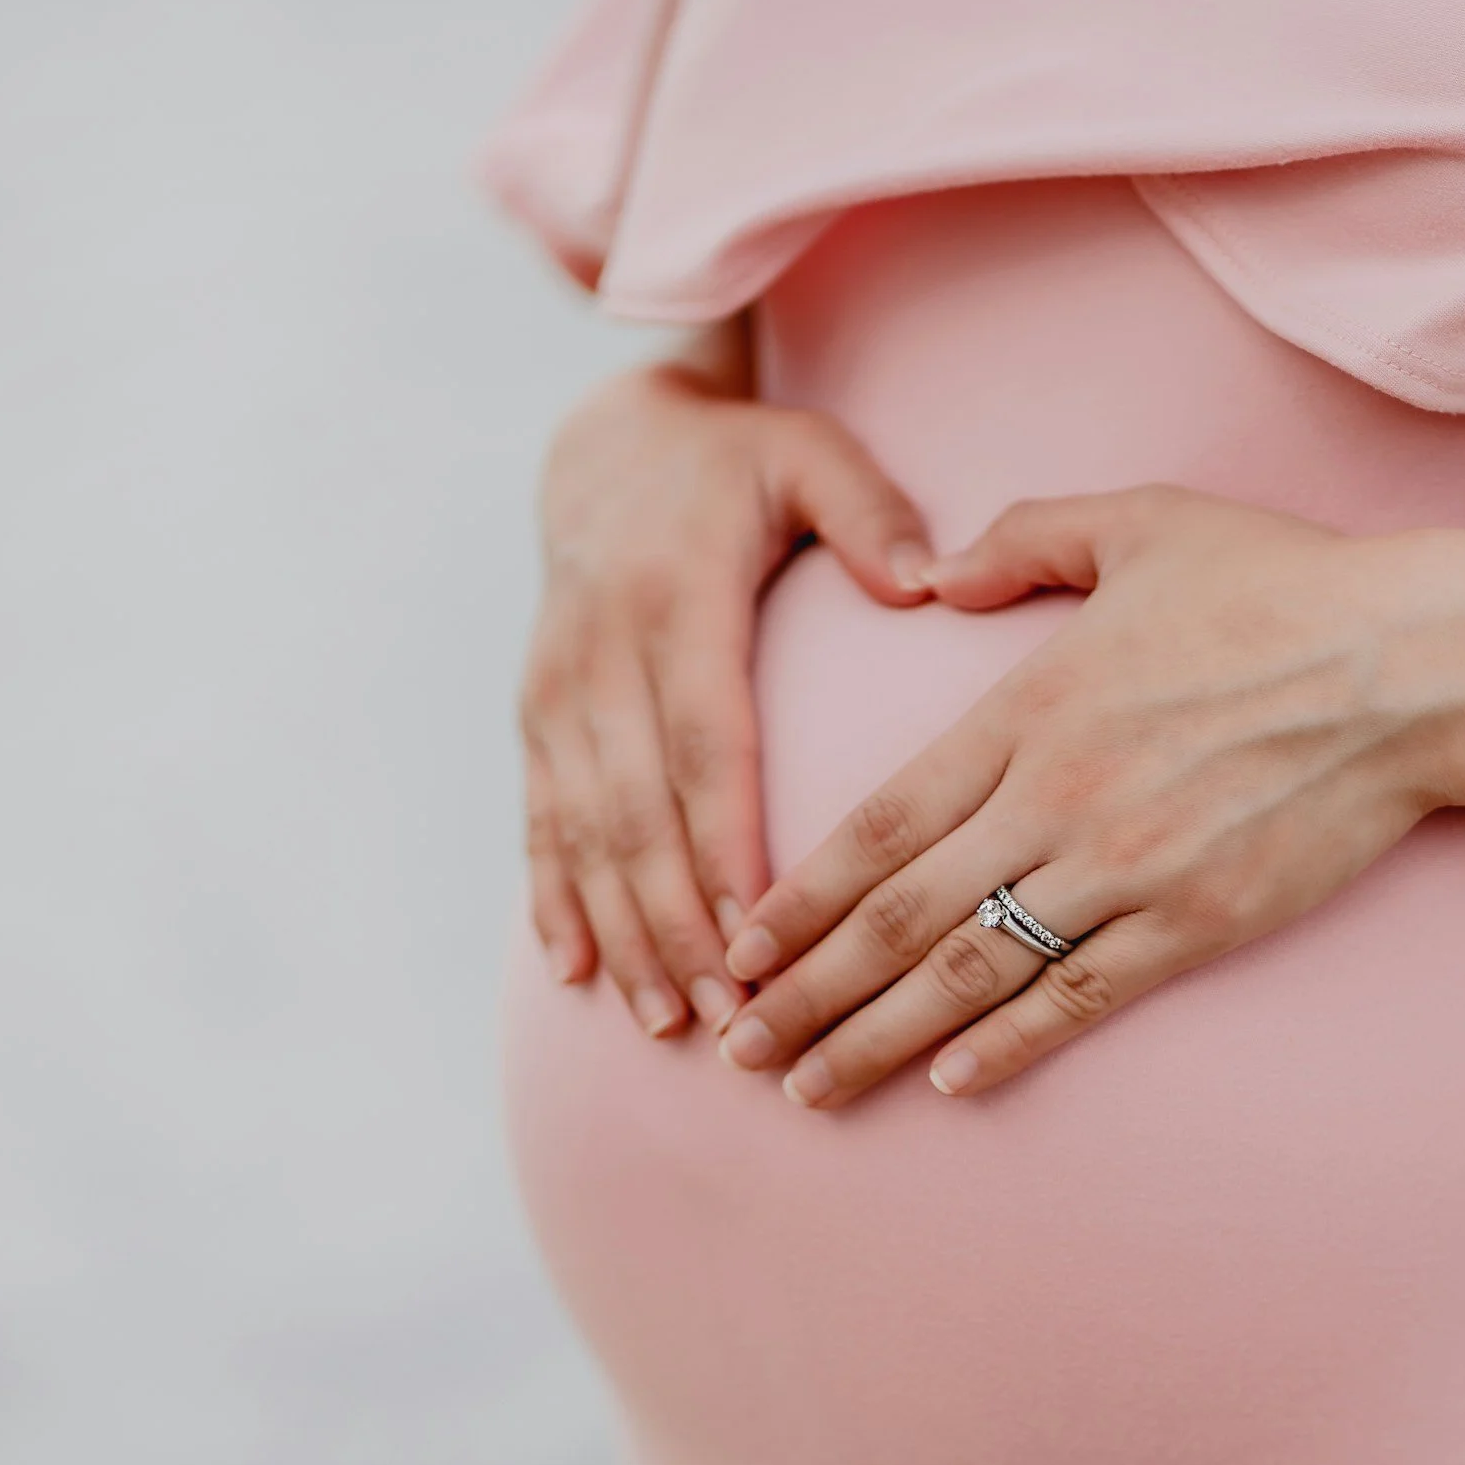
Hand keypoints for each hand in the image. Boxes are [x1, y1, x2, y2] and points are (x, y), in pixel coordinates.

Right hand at [522, 358, 934, 1036]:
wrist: (605, 446)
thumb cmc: (737, 462)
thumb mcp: (810, 456)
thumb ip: (870, 515)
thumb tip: (928, 582)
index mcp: (676, 600)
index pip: (704, 743)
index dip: (723, 841)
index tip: (759, 928)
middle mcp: (601, 655)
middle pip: (638, 811)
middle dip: (678, 922)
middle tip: (730, 1014)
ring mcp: (558, 693)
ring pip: (583, 831)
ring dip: (622, 931)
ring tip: (668, 1019)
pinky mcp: (536, 718)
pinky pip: (539, 820)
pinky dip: (554, 899)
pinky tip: (575, 973)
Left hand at [713, 485, 1464, 1106]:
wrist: (1414, 667)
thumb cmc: (1282, 586)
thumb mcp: (1142, 523)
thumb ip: (1023, 540)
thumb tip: (935, 570)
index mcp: (1027, 710)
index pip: (881, 823)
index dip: (801, 896)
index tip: (739, 946)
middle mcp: (1057, 799)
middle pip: (900, 915)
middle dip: (806, 991)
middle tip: (735, 1048)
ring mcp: (1126, 870)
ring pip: (972, 973)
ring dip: (879, 1038)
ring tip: (809, 1088)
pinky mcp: (1197, 923)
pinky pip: (1082, 997)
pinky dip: (1010, 1045)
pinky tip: (952, 1084)